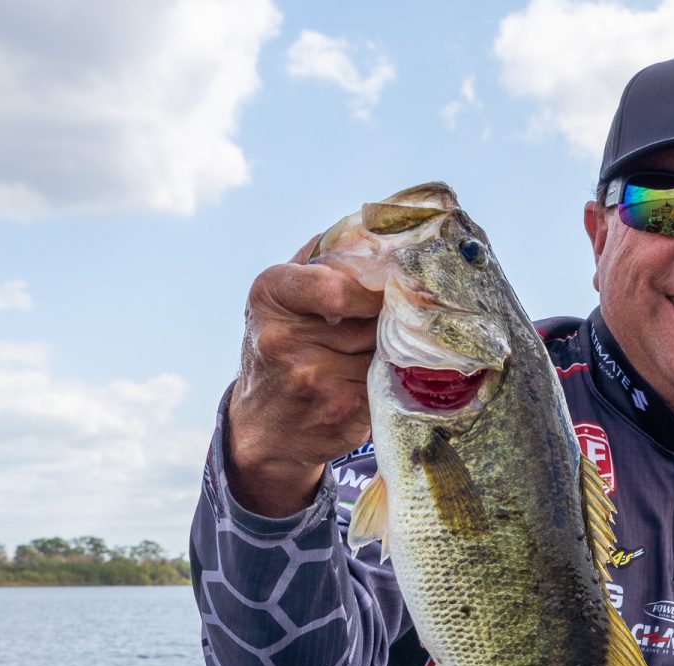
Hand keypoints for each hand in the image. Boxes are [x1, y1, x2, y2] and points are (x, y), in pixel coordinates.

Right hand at [225, 236, 383, 516]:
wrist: (263, 426)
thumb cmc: (280, 349)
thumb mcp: (282, 298)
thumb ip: (320, 262)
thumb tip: (378, 231)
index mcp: (270, 295)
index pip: (335, 286)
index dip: (374, 289)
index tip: (392, 289)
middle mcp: (285, 340)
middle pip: (374, 319)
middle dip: (394, 318)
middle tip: (411, 315)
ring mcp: (315, 380)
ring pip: (388, 350)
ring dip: (400, 349)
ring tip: (392, 349)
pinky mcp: (343, 412)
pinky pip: (393, 382)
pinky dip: (400, 377)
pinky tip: (390, 376)